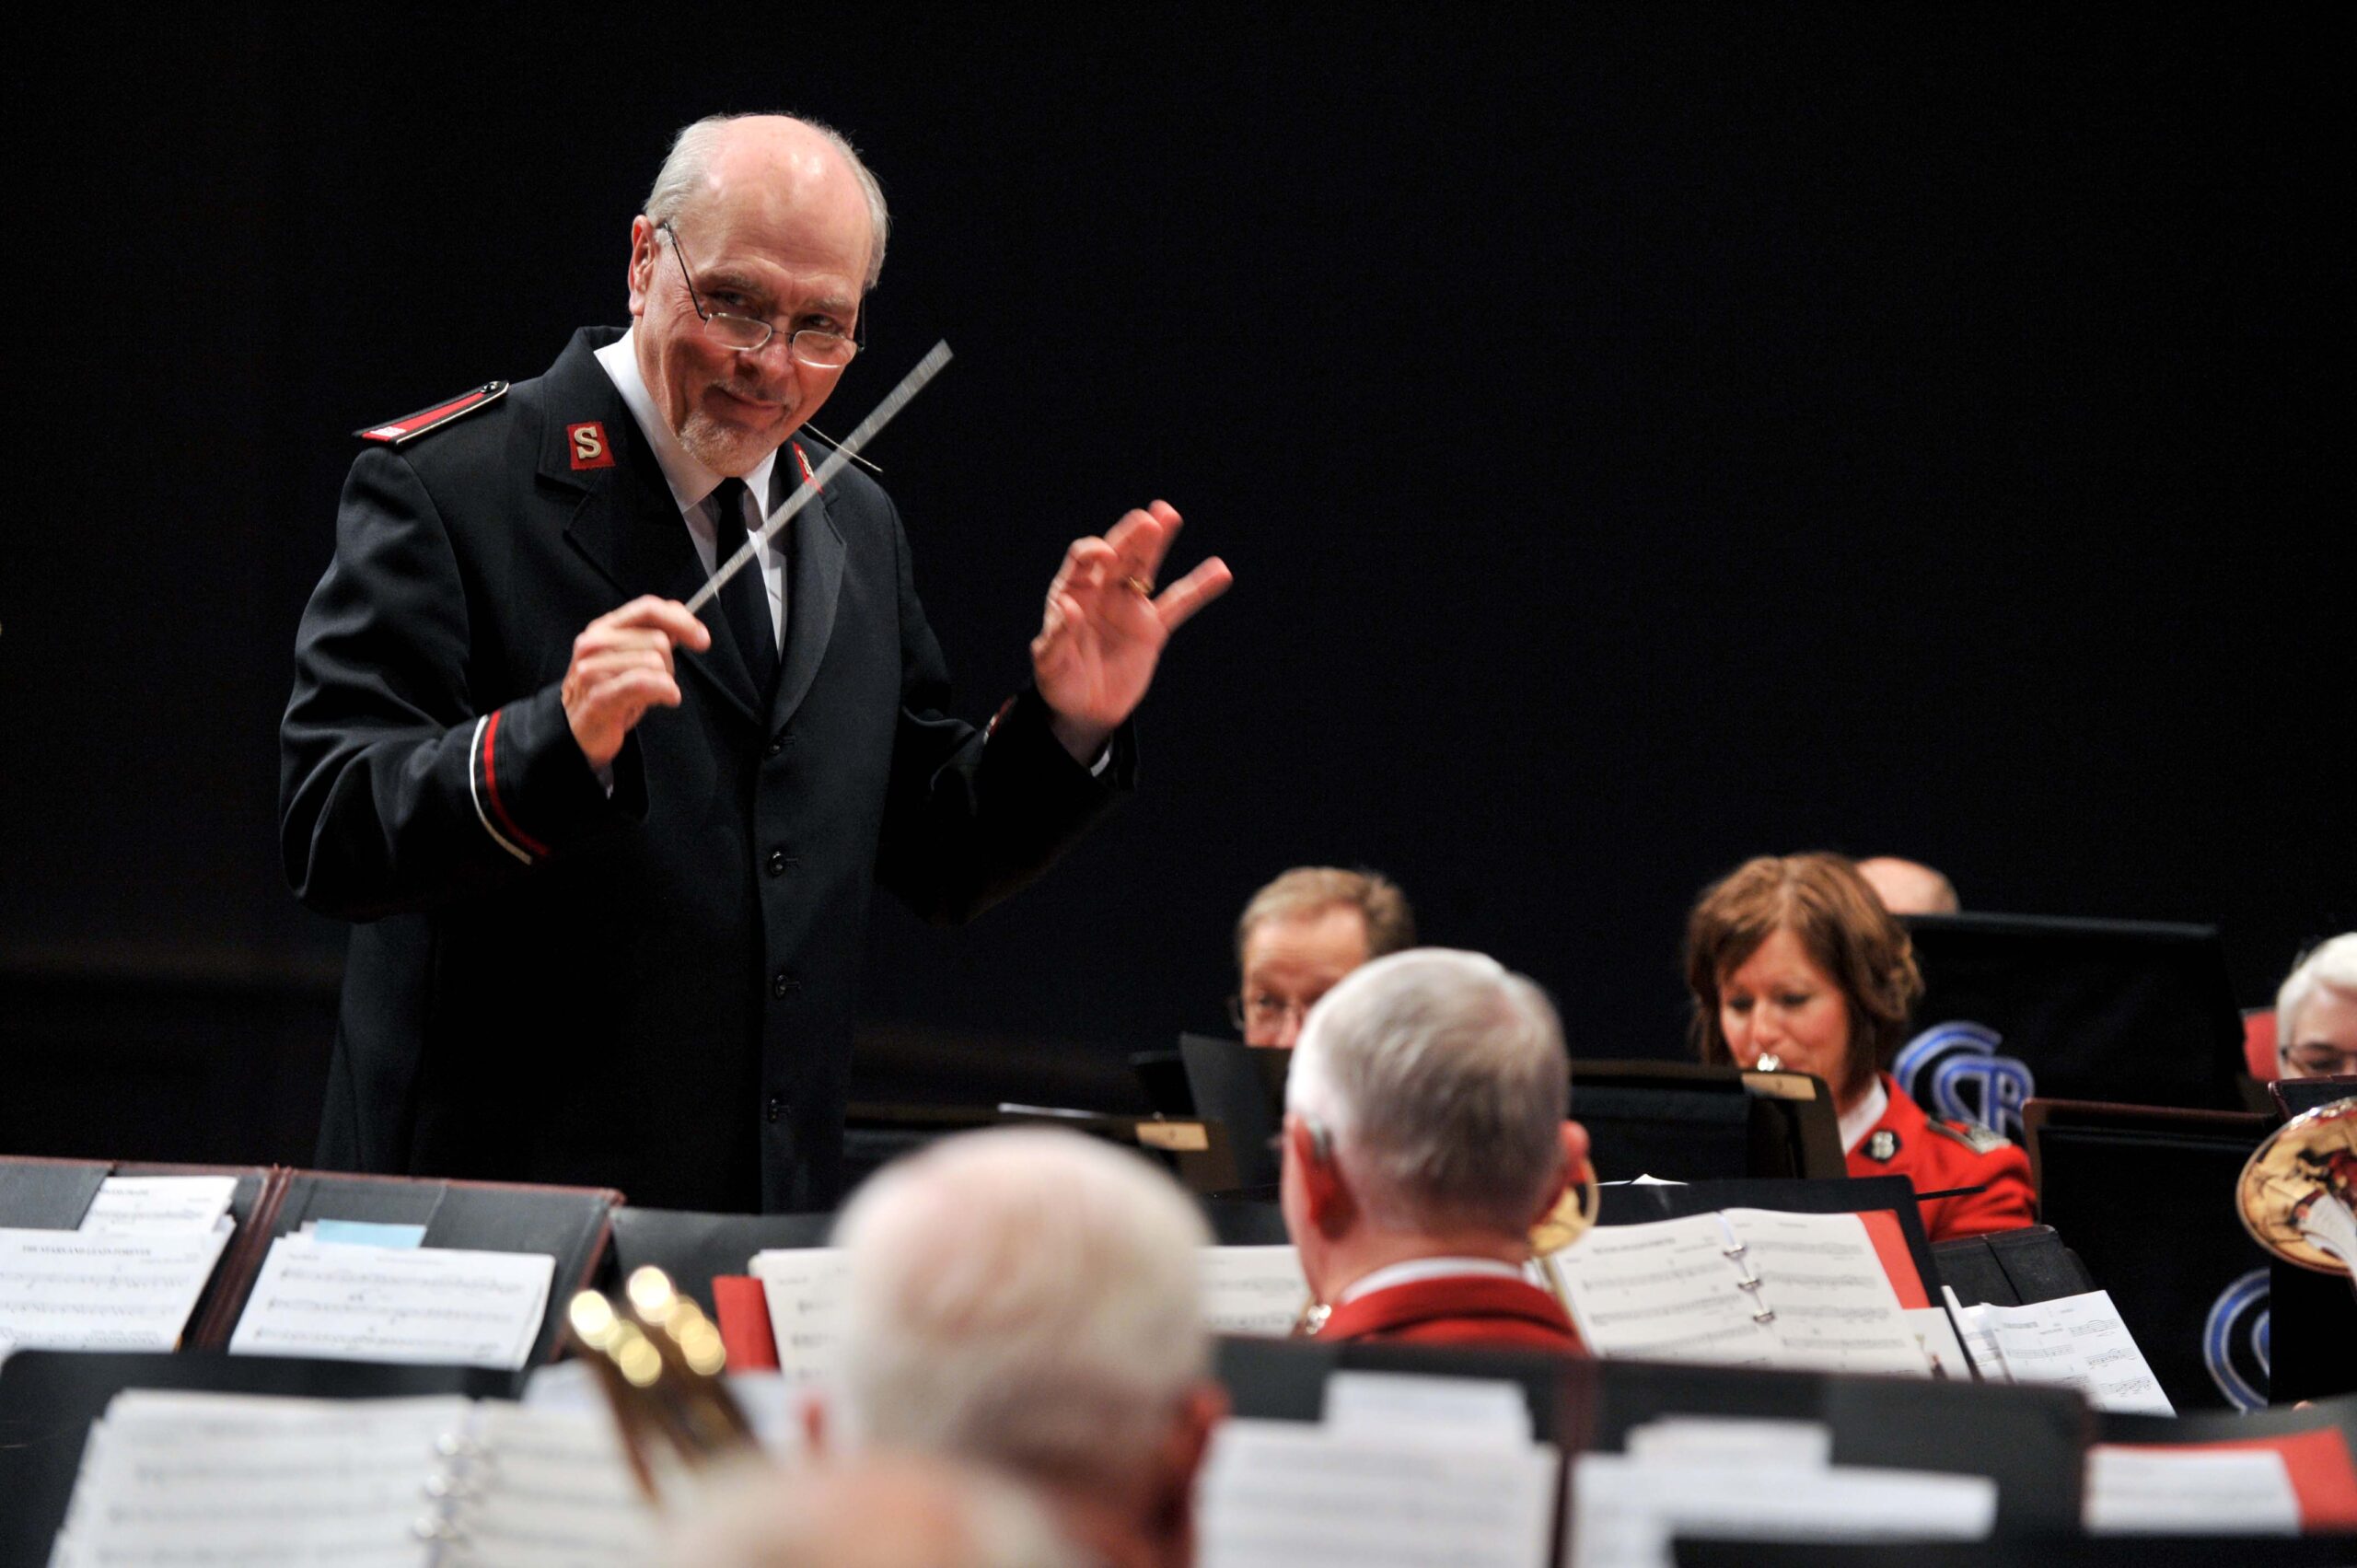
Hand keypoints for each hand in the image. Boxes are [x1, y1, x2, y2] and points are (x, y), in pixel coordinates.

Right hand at [561, 597, 711, 770]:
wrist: (578, 731)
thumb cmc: (610, 694)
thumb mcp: (632, 659)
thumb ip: (653, 637)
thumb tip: (683, 622)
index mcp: (604, 628)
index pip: (648, 607)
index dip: (681, 620)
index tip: (702, 639)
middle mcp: (594, 642)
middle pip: (658, 639)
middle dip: (670, 664)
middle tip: (660, 683)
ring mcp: (592, 668)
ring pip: (654, 662)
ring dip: (665, 682)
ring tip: (651, 694)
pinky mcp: (598, 694)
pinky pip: (644, 682)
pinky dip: (664, 690)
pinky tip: (667, 698)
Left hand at [1031, 501, 1231, 759]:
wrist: (1085, 709)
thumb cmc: (1059, 683)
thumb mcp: (1050, 664)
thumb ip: (1057, 637)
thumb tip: (1070, 608)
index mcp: (1072, 593)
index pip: (1082, 561)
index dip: (1093, 553)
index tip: (1105, 555)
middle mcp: (1101, 592)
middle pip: (1119, 555)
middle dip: (1132, 536)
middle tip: (1149, 517)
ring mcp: (1129, 607)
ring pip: (1146, 568)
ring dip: (1158, 542)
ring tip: (1170, 514)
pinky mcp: (1152, 628)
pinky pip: (1179, 603)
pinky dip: (1200, 588)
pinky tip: (1220, 571)